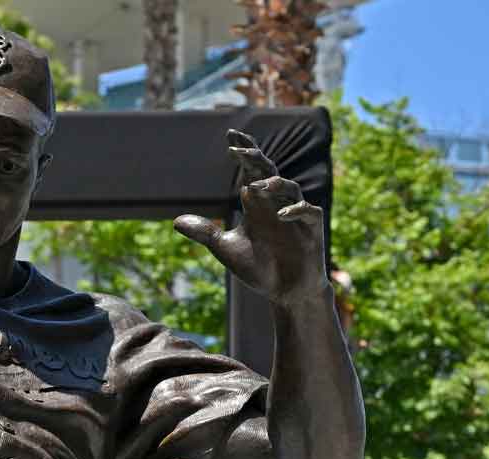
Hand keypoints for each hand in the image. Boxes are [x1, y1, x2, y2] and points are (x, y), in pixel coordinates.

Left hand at [174, 130, 328, 302]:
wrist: (284, 291)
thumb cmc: (258, 267)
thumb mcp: (225, 248)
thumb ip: (205, 233)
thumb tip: (176, 221)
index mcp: (256, 205)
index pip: (250, 171)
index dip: (244, 153)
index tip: (230, 136)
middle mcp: (275, 204)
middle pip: (268, 172)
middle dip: (255, 158)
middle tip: (239, 148)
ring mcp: (295, 215)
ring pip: (290, 188)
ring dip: (275, 184)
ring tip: (257, 186)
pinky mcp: (312, 229)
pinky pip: (308, 211)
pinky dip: (295, 211)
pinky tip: (280, 215)